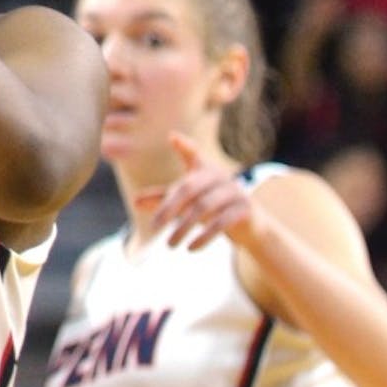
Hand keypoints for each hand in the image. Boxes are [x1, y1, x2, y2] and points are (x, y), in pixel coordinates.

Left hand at [133, 132, 258, 250]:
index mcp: (205, 171)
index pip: (193, 155)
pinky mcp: (245, 209)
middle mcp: (220, 177)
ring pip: (203, 207)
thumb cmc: (213, 207)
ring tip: (169, 245)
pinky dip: (204, 236)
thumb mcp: (189, 202)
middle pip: (188, 188)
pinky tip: (191, 248)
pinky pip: (222, 222)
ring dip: (183, 227)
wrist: (252, 225)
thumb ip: (164, 199)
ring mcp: (235, 191)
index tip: (173, 137)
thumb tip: (135, 202)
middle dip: (168, 207)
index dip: (184, 146)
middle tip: (154, 227)